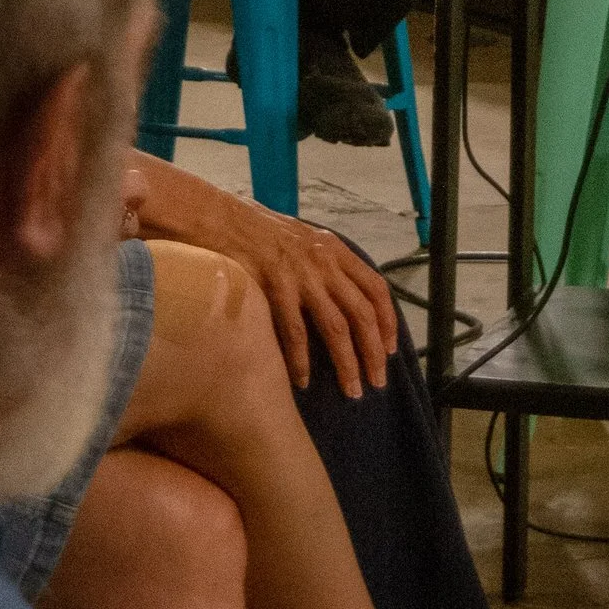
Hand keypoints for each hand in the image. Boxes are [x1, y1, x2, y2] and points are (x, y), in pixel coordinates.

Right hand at [122, 154, 395, 395]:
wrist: (218, 217)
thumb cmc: (257, 232)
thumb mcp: (302, 240)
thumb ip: (324, 265)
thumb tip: (342, 301)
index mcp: (334, 249)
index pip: (375, 287)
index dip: (388, 321)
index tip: (391, 351)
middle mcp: (323, 260)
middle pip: (361, 313)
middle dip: (374, 352)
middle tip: (377, 383)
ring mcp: (300, 273)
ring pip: (336, 327)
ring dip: (347, 363)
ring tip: (351, 391)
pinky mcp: (275, 285)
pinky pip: (295, 331)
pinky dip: (302, 360)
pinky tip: (303, 381)